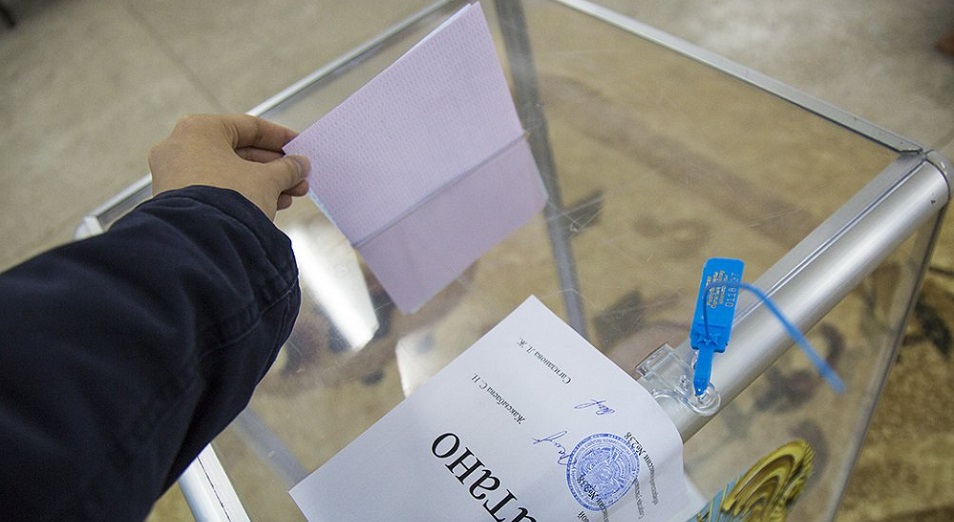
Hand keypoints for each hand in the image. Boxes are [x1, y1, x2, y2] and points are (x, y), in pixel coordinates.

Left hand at [149, 114, 309, 219]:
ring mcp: (174, 175)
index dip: (280, 137)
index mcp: (199, 129)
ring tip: (291, 194)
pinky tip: (270, 205)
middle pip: (239, 152)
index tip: (298, 146)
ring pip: (229, 174)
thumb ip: (287, 168)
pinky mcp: (176, 201)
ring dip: (264, 183)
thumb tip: (299, 165)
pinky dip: (242, 195)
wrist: (202, 242)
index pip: (248, 126)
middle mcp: (180, 147)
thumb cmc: (227, 200)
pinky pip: (216, 190)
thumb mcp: (267, 180)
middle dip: (274, 167)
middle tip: (297, 176)